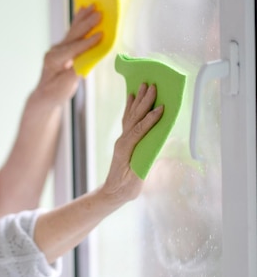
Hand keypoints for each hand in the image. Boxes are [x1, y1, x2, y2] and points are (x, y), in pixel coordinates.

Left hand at [34, 5, 101, 107]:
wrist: (45, 95)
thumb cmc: (56, 92)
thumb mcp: (66, 85)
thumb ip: (76, 70)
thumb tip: (88, 58)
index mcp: (55, 60)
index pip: (74, 49)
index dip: (88, 42)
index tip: (101, 34)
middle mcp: (55, 51)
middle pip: (73, 36)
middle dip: (87, 24)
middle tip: (100, 13)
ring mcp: (57, 48)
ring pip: (73, 31)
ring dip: (83, 18)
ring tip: (92, 5)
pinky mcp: (62, 48)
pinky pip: (72, 32)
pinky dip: (79, 21)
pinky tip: (83, 10)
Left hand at [101, 83, 163, 203]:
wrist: (114, 192)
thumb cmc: (128, 186)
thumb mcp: (138, 175)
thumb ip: (147, 159)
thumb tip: (161, 142)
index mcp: (126, 149)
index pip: (139, 130)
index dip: (150, 119)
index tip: (161, 107)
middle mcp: (123, 141)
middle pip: (134, 118)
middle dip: (144, 102)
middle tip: (153, 86)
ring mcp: (122, 139)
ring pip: (130, 116)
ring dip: (137, 100)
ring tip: (143, 85)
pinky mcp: (123, 140)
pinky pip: (127, 120)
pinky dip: (130, 107)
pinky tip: (131, 97)